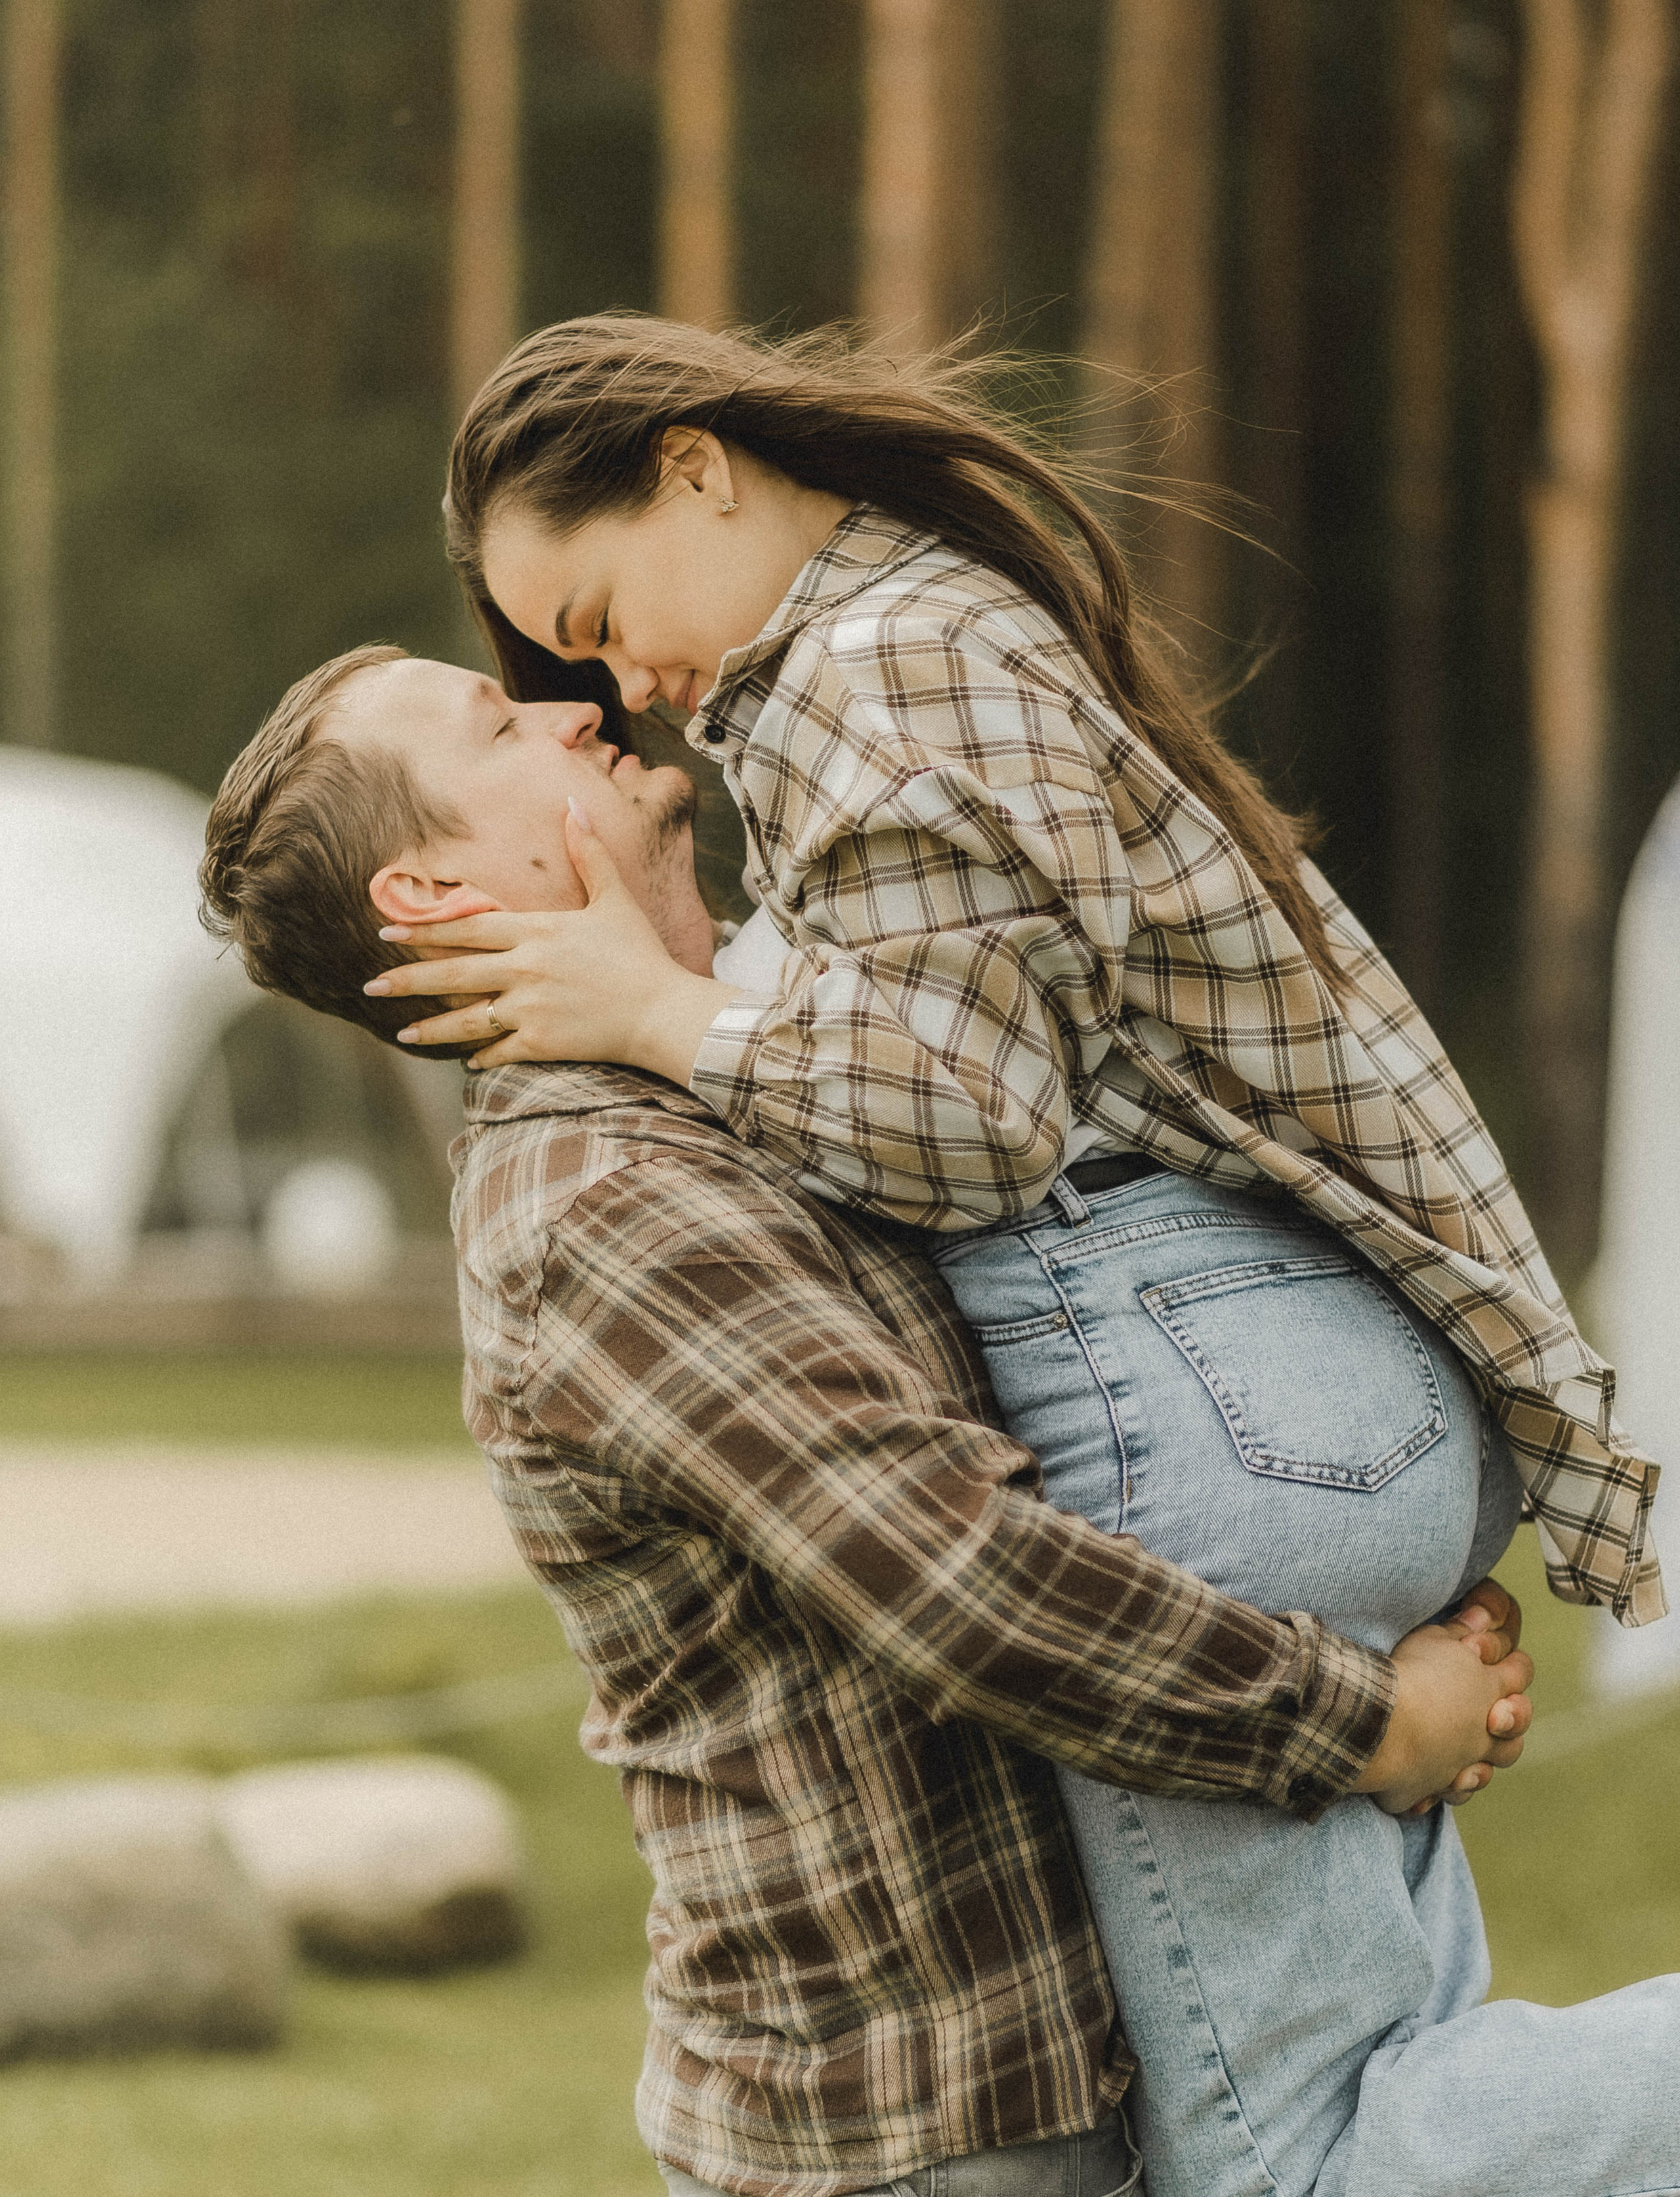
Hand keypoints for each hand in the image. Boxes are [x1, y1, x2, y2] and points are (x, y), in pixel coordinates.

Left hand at [364, 802, 738, 1081]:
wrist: (663, 1010)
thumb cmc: (641, 954)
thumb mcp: (614, 898)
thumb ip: (589, 853)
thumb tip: (573, 806)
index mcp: (536, 931)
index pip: (466, 930)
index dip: (424, 932)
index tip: (388, 935)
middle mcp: (523, 969)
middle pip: (453, 974)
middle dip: (408, 979)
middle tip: (371, 986)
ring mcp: (529, 1008)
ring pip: (467, 1018)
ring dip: (431, 1027)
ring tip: (402, 1032)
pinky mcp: (541, 1042)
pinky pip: (500, 1050)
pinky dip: (480, 1056)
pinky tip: (464, 1062)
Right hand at [1350, 1576, 1532, 1815]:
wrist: (1382, 1724)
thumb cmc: (1411, 1675)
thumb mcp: (1435, 1639)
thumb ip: (1462, 1629)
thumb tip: (1482, 1615)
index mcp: (1490, 1689)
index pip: (1520, 1673)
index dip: (1516, 1665)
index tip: (1509, 1661)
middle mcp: (1484, 1732)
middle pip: (1514, 1734)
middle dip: (1509, 1724)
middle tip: (1495, 1716)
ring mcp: (1463, 1764)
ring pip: (1487, 1771)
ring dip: (1480, 1766)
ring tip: (1465, 1758)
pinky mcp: (1432, 1787)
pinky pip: (1447, 1794)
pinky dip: (1441, 1789)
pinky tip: (1431, 1786)